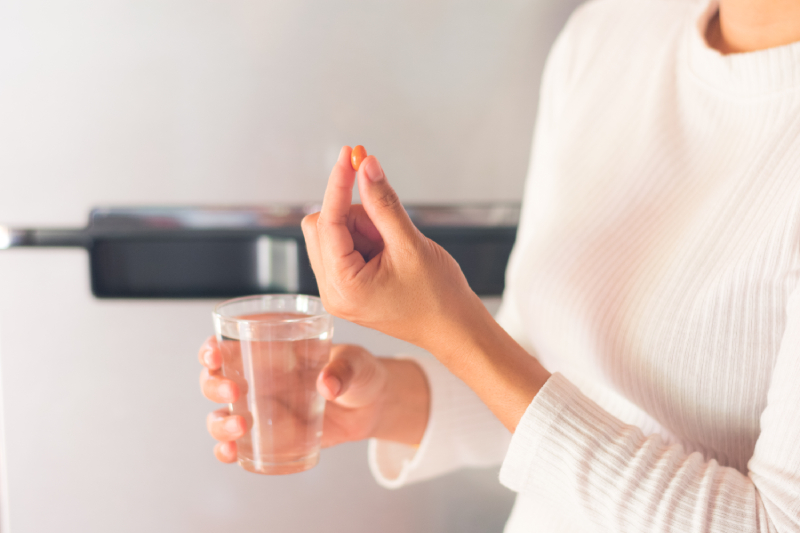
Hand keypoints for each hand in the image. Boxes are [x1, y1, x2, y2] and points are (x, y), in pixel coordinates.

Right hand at [198, 337, 428, 462]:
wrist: (372, 405)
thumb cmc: (359, 372)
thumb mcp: (356, 363)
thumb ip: (343, 370)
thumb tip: (327, 386)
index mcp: (271, 351)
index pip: (229, 345)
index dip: (211, 349)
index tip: (214, 354)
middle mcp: (259, 379)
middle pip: (214, 381)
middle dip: (212, 385)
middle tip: (234, 390)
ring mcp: (262, 409)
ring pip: (220, 415)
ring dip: (219, 422)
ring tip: (240, 425)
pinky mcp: (271, 436)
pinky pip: (239, 445)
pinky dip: (228, 450)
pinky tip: (232, 453)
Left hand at [303, 147, 549, 431]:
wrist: (453, 329)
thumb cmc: (438, 297)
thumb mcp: (411, 244)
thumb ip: (384, 203)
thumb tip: (366, 164)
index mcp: (342, 286)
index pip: (328, 221)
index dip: (340, 183)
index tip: (350, 154)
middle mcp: (330, 291)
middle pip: (323, 225)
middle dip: (356, 216)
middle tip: (390, 229)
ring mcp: (336, 291)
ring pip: (333, 234)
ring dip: (362, 228)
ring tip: (394, 248)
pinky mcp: (345, 287)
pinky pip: (343, 247)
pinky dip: (364, 239)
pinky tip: (388, 254)